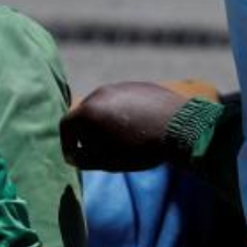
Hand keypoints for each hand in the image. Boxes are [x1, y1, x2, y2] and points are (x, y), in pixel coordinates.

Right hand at [61, 82, 188, 170]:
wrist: (180, 126)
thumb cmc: (140, 147)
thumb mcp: (108, 161)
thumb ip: (85, 160)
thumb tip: (74, 156)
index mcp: (88, 110)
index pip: (66, 126)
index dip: (67, 143)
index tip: (74, 156)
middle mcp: (100, 93)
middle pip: (85, 113)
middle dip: (87, 133)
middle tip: (97, 149)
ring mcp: (121, 86)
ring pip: (105, 105)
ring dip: (106, 122)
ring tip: (120, 138)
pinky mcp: (139, 85)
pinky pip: (124, 100)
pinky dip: (124, 113)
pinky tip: (137, 126)